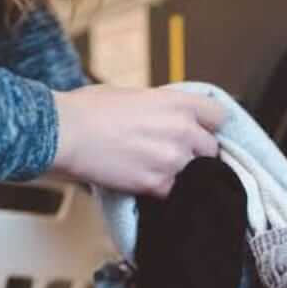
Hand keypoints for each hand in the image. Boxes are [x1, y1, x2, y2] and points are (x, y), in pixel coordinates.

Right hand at [51, 85, 226, 197]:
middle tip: (175, 155)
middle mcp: (182, 130)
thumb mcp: (135, 95)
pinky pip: (174, 192)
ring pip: (195, 174)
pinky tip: (144, 182)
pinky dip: (162, 191)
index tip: (201, 132)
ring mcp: (173, 159)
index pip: (219, 117)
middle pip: (211, 149)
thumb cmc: (90, 110)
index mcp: (179, 103)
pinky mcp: (158, 184)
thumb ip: (162, 108)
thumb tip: (169, 118)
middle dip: (196, 153)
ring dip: (181, 174)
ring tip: (155, 169)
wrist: (67, 133)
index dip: (209, 126)